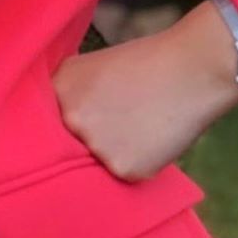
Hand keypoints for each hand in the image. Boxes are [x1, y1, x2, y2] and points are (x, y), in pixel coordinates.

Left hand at [50, 1, 237, 181]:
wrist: (190, 69)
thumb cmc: (144, 63)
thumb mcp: (91, 67)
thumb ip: (67, 92)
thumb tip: (52, 122)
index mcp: (60, 90)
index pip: (47, 124)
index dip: (65, 127)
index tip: (83, 123)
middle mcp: (71, 119)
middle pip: (68, 148)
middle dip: (88, 141)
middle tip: (117, 122)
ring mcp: (96, 145)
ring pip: (95, 164)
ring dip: (113, 152)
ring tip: (138, 124)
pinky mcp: (123, 168)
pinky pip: (123, 174)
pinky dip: (137, 162)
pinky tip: (151, 137)